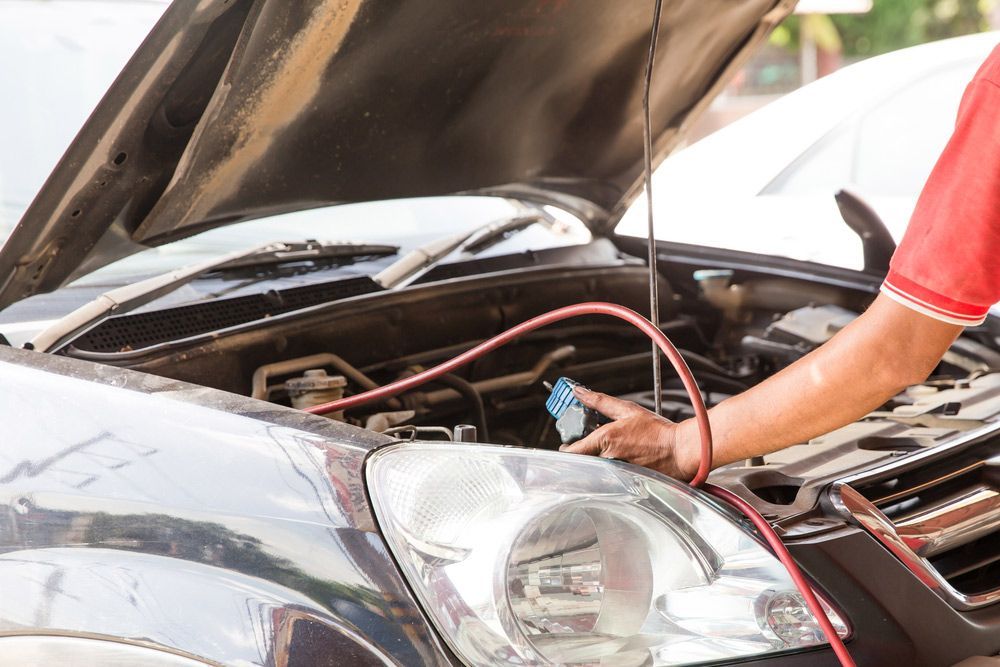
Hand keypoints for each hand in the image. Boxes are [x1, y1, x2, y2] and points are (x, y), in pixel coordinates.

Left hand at [559, 386, 698, 480]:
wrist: (680, 451)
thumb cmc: (657, 431)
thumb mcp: (627, 409)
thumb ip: (599, 401)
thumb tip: (579, 392)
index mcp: (606, 440)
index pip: (573, 450)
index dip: (567, 448)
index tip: (569, 443)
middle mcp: (608, 458)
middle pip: (582, 461)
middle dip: (583, 454)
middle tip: (589, 445)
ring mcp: (616, 473)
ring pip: (594, 470)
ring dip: (596, 462)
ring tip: (611, 453)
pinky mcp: (625, 482)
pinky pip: (608, 478)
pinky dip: (609, 470)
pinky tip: (622, 462)